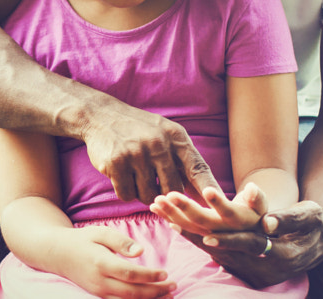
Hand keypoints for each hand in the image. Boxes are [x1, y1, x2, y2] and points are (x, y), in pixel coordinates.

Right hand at [52, 226, 175, 298]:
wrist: (58, 254)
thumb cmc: (83, 240)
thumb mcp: (100, 232)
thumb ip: (121, 242)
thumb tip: (141, 251)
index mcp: (101, 263)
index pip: (130, 274)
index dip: (149, 276)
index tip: (165, 273)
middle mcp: (100, 282)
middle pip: (131, 293)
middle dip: (155, 292)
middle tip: (174, 286)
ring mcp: (98, 292)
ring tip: (168, 295)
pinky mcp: (98, 296)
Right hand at [84, 103, 220, 203]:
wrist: (101, 115)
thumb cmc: (139, 129)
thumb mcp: (165, 133)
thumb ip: (181, 158)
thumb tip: (202, 192)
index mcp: (176, 136)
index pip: (199, 168)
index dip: (210, 189)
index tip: (221, 206)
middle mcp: (159, 144)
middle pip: (173, 190)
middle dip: (167, 196)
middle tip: (157, 189)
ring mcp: (137, 153)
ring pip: (149, 196)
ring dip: (144, 194)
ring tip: (137, 177)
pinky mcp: (116, 163)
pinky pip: (127, 195)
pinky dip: (125, 192)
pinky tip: (122, 176)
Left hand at [150, 184, 267, 234]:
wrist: (254, 240)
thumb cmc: (258, 214)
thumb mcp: (262, 206)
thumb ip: (257, 198)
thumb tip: (251, 188)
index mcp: (240, 222)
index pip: (229, 212)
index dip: (219, 203)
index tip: (207, 190)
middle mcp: (224, 232)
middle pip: (204, 221)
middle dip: (186, 207)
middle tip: (169, 194)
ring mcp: (211, 236)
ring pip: (189, 226)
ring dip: (171, 214)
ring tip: (156, 201)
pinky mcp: (200, 236)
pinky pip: (183, 229)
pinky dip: (170, 219)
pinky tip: (157, 210)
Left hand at [180, 200, 322, 287]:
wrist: (316, 244)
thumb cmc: (314, 223)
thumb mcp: (308, 215)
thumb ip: (289, 218)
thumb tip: (268, 222)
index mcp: (282, 255)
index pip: (250, 247)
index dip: (228, 240)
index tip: (206, 233)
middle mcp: (266, 269)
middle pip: (228, 253)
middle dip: (200, 238)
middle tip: (175, 223)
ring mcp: (256, 274)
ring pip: (220, 257)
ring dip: (195, 240)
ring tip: (170, 220)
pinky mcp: (248, 273)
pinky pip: (220, 258)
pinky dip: (201, 244)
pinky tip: (181, 228)